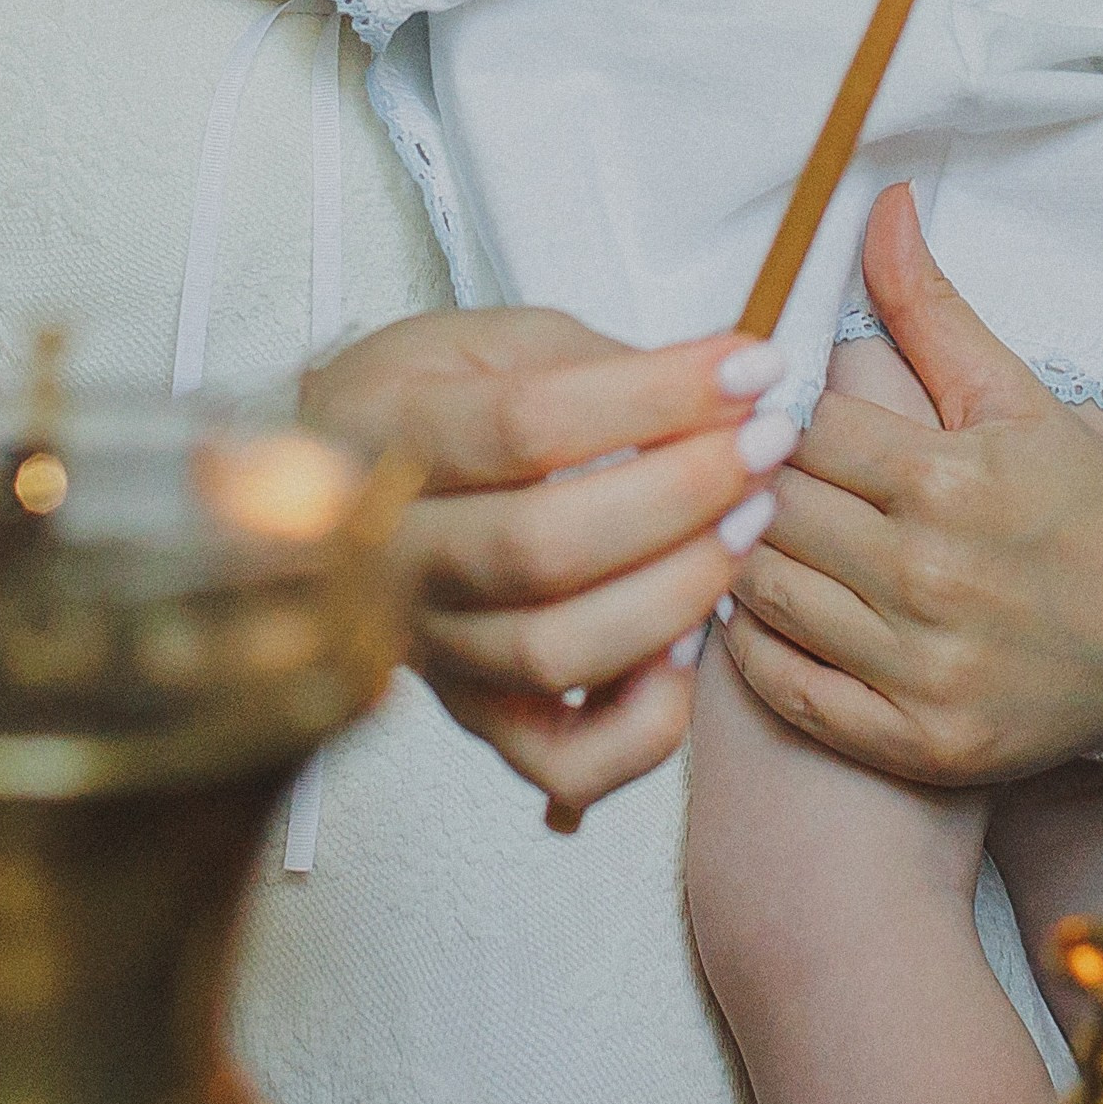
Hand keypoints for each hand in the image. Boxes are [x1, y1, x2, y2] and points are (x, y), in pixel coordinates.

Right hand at [306, 308, 797, 826]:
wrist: (338, 481)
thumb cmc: (429, 400)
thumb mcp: (493, 339)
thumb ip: (593, 364)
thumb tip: (721, 393)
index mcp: (382, 430)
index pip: (526, 424)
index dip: (654, 397)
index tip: (748, 371)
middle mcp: (392, 550)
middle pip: (544, 546)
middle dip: (684, 492)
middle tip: (764, 444)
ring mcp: (430, 644)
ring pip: (558, 653)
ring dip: (680, 589)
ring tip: (747, 521)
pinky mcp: (475, 713)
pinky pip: (564, 763)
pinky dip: (644, 722)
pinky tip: (688, 646)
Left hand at [718, 186, 1102, 782]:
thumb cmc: (1086, 502)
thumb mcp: (1013, 395)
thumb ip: (928, 308)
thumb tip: (878, 200)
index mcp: (949, 482)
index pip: (799, 431)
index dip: (762, 413)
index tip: (750, 405)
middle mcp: (932, 579)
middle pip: (771, 511)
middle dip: (739, 480)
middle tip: (719, 463)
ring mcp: (924, 672)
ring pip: (764, 596)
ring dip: (732, 556)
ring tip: (728, 524)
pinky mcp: (920, 744)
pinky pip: (790, 691)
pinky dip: (753, 649)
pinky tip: (757, 607)